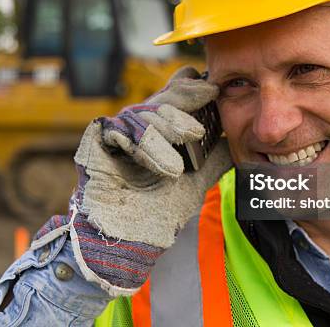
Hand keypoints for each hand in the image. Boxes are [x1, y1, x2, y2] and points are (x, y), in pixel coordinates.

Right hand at [33, 66, 231, 294]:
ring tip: (193, 135)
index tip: (215, 87)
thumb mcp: (195, 184)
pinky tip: (169, 166)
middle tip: (208, 93)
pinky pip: (120, 131)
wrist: (129, 243)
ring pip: (143, 113)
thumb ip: (213, 161)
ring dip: (171, 123)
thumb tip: (235, 141)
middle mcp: (135, 131)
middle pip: (158, 100)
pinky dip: (148, 146)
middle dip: (185, 95)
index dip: (191, 89)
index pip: (172, 101)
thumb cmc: (157, 217)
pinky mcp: (94, 143)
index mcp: (156, 135)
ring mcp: (114, 136)